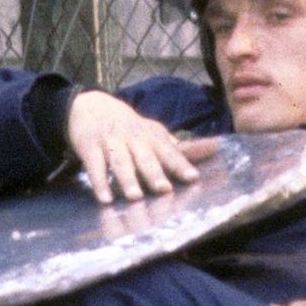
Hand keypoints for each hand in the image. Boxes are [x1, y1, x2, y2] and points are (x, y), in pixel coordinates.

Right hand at [67, 90, 202, 202]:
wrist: (91, 106)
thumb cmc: (130, 128)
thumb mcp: (154, 133)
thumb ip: (180, 147)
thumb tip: (214, 148)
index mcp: (152, 137)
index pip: (169, 151)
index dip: (180, 164)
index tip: (192, 177)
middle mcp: (133, 139)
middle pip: (145, 157)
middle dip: (154, 173)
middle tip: (164, 189)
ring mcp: (111, 143)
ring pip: (120, 162)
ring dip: (128, 179)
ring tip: (135, 197)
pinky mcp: (90, 148)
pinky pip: (95, 166)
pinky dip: (99, 182)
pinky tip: (105, 198)